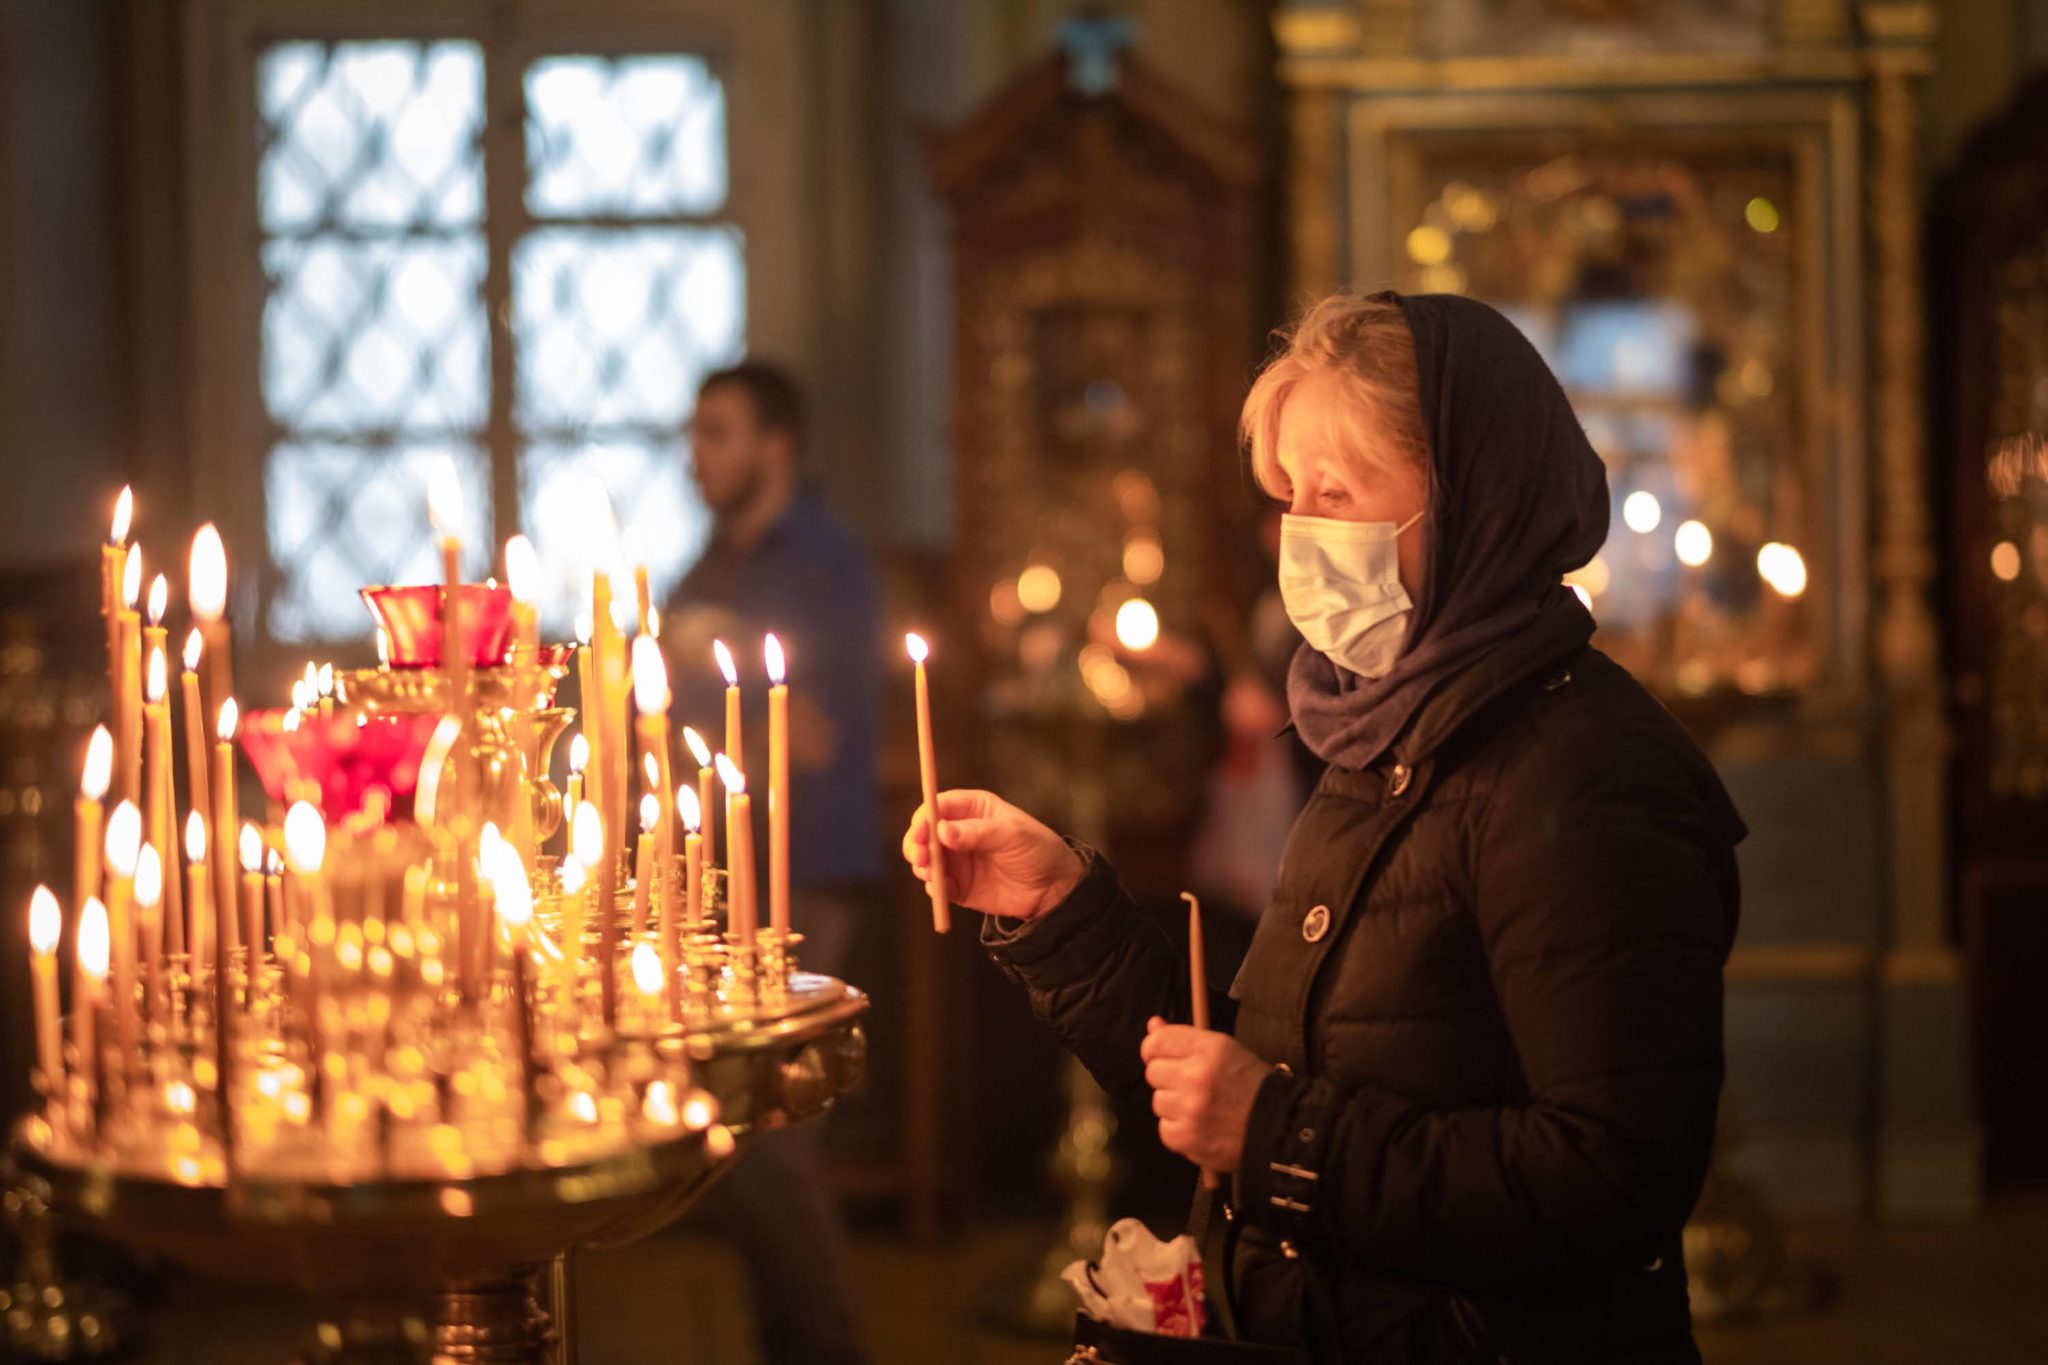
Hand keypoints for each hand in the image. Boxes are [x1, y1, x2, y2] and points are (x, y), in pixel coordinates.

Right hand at [901, 789, 1082, 920]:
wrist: (1054, 889)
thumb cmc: (1038, 850)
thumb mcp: (1012, 834)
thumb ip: (977, 832)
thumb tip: (942, 830)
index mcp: (974, 809)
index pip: (939, 806)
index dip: (925, 817)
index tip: (921, 831)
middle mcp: (959, 832)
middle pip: (924, 833)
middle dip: (917, 843)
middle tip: (922, 856)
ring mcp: (958, 860)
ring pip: (926, 860)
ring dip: (922, 866)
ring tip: (931, 873)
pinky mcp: (959, 886)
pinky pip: (937, 886)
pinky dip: (934, 888)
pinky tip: (943, 889)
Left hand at [1141, 1017, 1269, 1174]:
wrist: (1281, 1128)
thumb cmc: (1253, 1086)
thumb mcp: (1225, 1050)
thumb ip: (1185, 1038)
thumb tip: (1152, 1025)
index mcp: (1209, 1049)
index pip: (1156, 1042)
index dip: (1156, 1050)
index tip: (1166, 1058)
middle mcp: (1196, 1076)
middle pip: (1153, 1072)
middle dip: (1168, 1078)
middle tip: (1193, 1085)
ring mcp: (1190, 1109)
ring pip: (1158, 1101)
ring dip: (1174, 1105)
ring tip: (1202, 1108)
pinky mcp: (1186, 1137)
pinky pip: (1165, 1129)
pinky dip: (1179, 1130)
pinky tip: (1201, 1126)